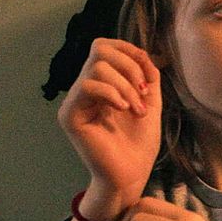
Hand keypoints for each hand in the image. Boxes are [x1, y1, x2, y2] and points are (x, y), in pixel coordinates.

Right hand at [58, 38, 161, 217]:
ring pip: (97, 67)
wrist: (131, 174)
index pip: (104, 47)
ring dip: (126, 86)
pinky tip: (123, 109)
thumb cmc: (139, 144)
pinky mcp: (70, 115)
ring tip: (137, 109)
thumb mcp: (151, 103)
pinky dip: (112, 93)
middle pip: (100, 50)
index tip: (147, 68)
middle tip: (144, 93)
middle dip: (130, 67)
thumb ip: (148, 77)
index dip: (127, 49)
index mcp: (103, 83)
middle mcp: (85, 89)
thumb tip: (147, 53)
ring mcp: (75, 101)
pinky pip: (88, 86)